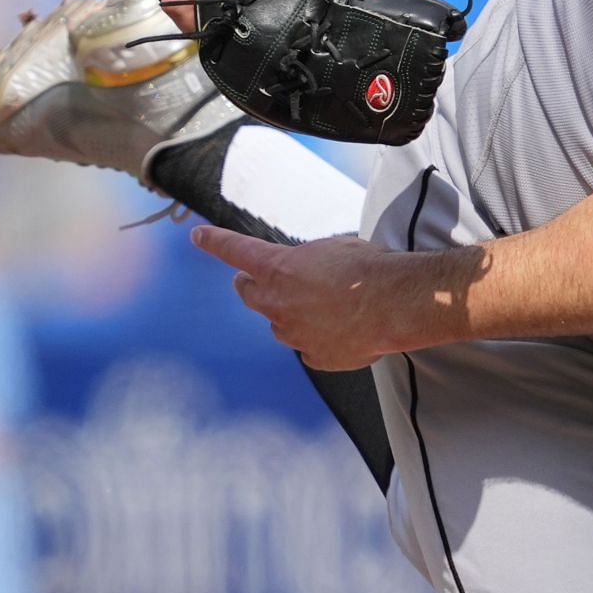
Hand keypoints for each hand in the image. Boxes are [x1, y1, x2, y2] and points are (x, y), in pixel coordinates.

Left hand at [192, 226, 398, 370]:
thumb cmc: (367, 267)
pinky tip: (341, 329)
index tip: (198, 235)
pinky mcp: (315, 356)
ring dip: (290, 314)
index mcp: (279, 268)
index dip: (215, 242)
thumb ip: (307, 263)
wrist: (395, 303)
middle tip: (260, 280)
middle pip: (248, 293)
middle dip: (251, 284)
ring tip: (325, 305)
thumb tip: (308, 274)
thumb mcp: (332, 249)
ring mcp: (294, 334)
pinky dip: (318, 338)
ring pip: (279, 323)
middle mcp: (277, 303)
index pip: (236, 250)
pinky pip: (307, 348)